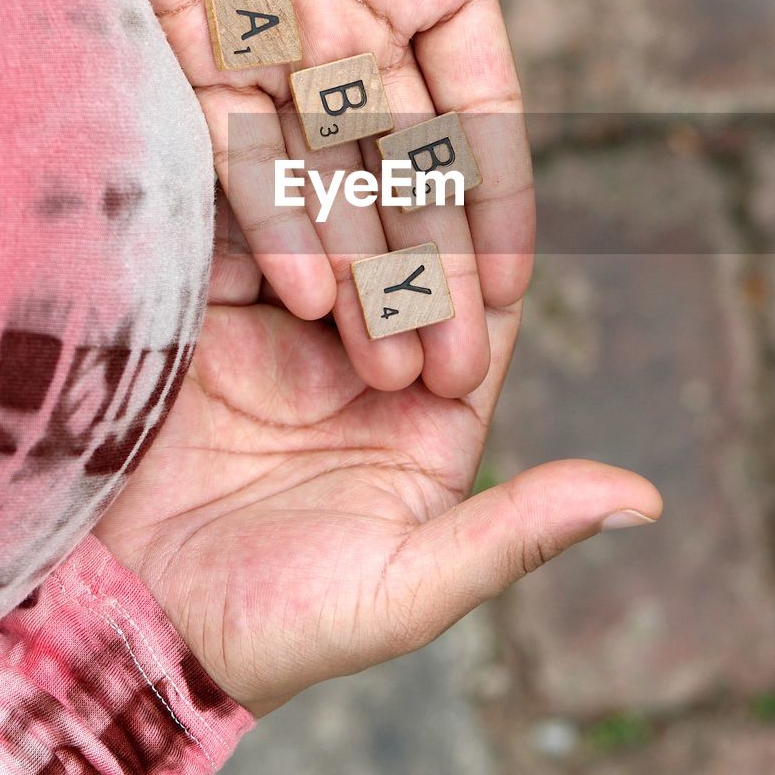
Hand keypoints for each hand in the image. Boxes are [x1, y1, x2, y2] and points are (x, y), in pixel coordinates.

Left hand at [70, 0, 678, 397]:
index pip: (478, 110)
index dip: (498, 196)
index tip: (511, 283)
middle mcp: (361, 31)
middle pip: (406, 170)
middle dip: (430, 265)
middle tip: (454, 364)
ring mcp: (280, 56)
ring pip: (332, 182)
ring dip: (361, 270)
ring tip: (387, 359)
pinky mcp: (199, 63)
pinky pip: (245, 158)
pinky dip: (276, 221)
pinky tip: (309, 296)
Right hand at [95, 200, 662, 718]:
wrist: (129, 622)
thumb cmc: (273, 629)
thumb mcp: (406, 588)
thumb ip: (516, 533)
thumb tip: (645, 500)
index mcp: (428, 416)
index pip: (479, 316)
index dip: (490, 270)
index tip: (491, 232)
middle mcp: (363, 357)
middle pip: (406, 258)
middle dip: (414, 214)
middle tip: (417, 156)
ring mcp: (284, 328)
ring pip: (329, 232)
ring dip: (337, 195)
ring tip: (339, 145)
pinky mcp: (208, 310)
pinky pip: (243, 235)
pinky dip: (256, 203)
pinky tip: (260, 164)